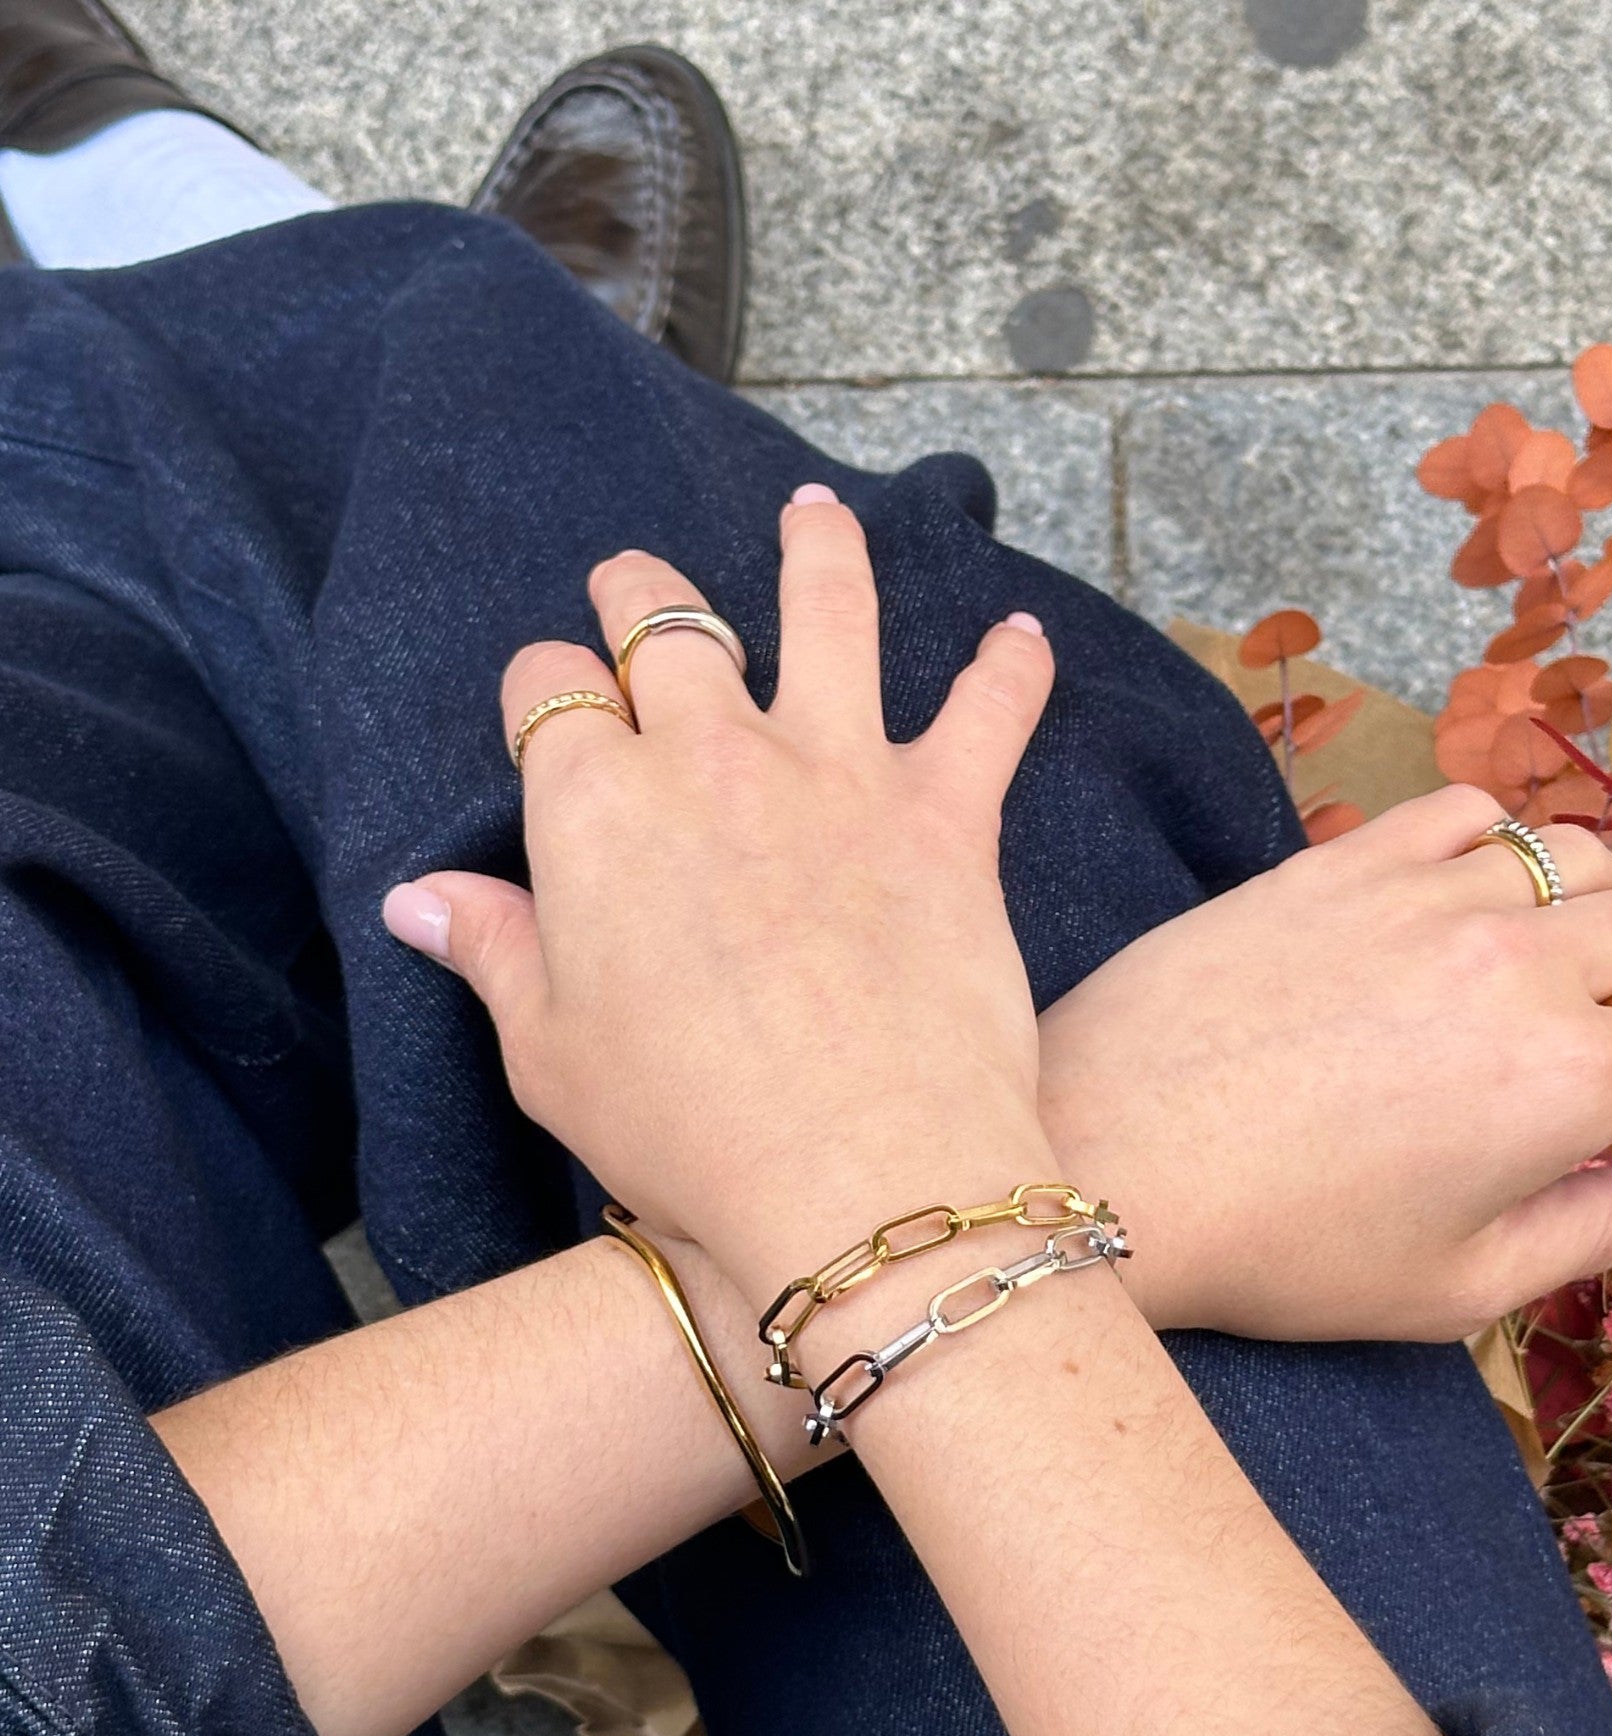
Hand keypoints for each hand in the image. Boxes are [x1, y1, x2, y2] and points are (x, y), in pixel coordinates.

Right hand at [382, 491, 1057, 1306]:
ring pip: (827, 614)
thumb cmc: (688, 1132)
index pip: (550, 692)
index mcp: (595, 808)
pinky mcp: (947, 815)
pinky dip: (1010, 670)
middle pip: (667, 625)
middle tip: (636, 583)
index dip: (545, 688)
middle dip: (640, 591)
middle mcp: (712, 758)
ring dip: (817, 554)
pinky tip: (1023, 639)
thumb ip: (492, 953)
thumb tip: (417, 898)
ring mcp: (837, 773)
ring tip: (816, 514)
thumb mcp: (550, 1055)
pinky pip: (989, 713)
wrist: (860, 1175)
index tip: (549, 703)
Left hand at [1038, 783, 1611, 1342]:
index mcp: (1572, 1084)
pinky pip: (1465, 812)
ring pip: (1581, 857)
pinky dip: (1505, 839)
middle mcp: (1524, 970)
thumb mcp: (1456, 1283)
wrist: (1108, 1164)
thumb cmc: (1282, 1251)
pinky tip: (1493, 877)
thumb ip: (1597, 1236)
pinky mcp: (1344, 861)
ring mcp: (1432, 899)